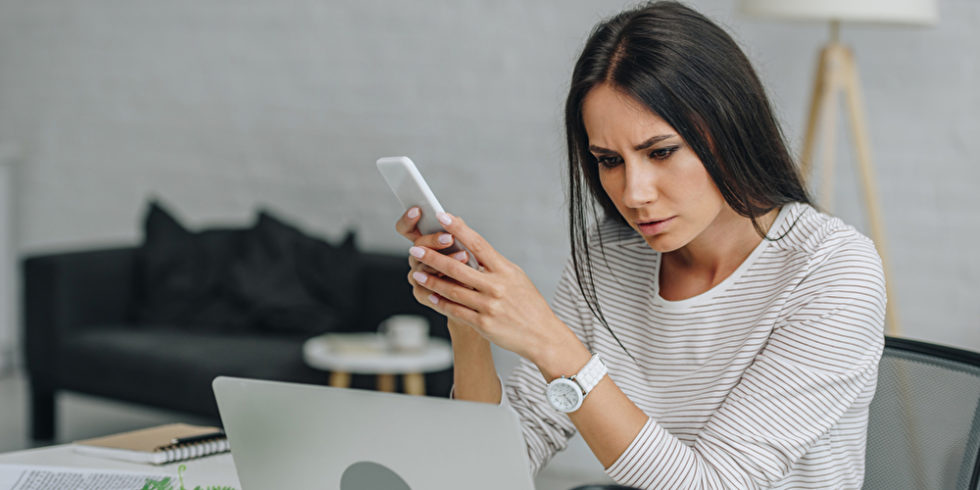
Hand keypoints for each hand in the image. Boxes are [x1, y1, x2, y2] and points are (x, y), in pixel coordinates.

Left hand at [404, 212, 576, 362]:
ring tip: (418, 273)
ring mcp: (489, 306)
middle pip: (458, 268)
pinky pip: (456, 311)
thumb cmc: (528, 303)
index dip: (459, 229)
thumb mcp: (516, 277)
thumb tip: (472, 244)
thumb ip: (494, 263)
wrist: (541, 334)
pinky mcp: (483, 323)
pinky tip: (430, 295)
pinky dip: (441, 302)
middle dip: (434, 257)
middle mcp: (497, 286)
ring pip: (453, 290)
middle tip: (416, 248)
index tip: (442, 216)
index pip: (478, 244)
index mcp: (505, 270)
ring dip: (432, 281)